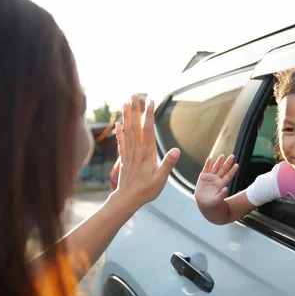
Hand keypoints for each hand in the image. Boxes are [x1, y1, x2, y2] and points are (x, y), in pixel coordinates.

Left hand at [112, 95, 180, 209]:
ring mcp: (129, 154)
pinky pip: (121, 142)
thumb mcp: (161, 180)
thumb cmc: (146, 191)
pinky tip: (118, 123)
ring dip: (126, 116)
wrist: (127, 199)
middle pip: (136, 126)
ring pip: (127, 131)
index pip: (148, 129)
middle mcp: (137, 150)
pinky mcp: (124, 159)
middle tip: (134, 95)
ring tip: (125, 103)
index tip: (150, 101)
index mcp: (147, 153)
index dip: (149, 114)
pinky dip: (119, 132)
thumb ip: (168, 164)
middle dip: (135, 110)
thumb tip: (176, 150)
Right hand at [195, 154, 238, 208]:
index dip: (232, 170)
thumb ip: (222, 194)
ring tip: (222, 155)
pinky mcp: (203, 176)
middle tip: (233, 155)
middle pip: (223, 169)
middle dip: (228, 162)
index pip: (229, 175)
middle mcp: (217, 179)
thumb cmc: (212, 202)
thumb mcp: (217, 200)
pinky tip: (210, 158)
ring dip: (219, 161)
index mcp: (222, 184)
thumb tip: (226, 188)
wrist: (203, 202)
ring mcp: (210, 177)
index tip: (237, 165)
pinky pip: (206, 168)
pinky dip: (207, 163)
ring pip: (216, 167)